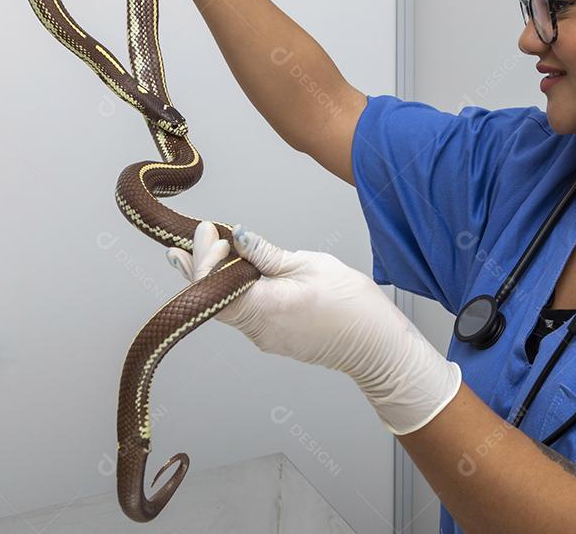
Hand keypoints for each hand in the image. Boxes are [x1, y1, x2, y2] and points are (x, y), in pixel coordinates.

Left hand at [165, 222, 462, 435]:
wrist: (377, 346)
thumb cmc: (353, 306)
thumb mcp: (311, 265)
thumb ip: (267, 253)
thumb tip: (237, 235)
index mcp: (267, 307)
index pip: (213, 285)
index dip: (203, 257)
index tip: (208, 230)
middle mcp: (259, 329)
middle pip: (213, 298)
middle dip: (200, 265)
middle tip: (198, 236)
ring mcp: (265, 338)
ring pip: (227, 306)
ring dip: (219, 277)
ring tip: (217, 246)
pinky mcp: (273, 339)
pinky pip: (244, 313)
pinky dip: (237, 291)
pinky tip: (242, 271)